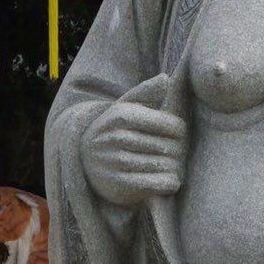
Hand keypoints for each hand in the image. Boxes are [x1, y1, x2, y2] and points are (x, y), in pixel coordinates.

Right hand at [80, 79, 186, 206]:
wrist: (83, 159)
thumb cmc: (114, 130)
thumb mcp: (124, 106)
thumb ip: (146, 92)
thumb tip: (166, 78)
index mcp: (122, 115)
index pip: (170, 125)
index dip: (180, 131)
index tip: (178, 135)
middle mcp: (116, 138)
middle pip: (167, 146)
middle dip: (178, 151)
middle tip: (179, 153)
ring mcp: (115, 162)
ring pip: (162, 165)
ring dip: (174, 167)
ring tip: (173, 164)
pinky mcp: (117, 185)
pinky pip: (154, 184)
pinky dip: (168, 183)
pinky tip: (170, 179)